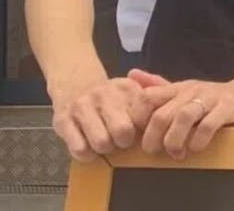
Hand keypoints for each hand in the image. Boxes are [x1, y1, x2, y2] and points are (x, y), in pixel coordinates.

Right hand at [50, 73, 167, 161]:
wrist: (75, 82)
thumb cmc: (111, 97)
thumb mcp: (133, 92)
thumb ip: (152, 105)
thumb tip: (166, 125)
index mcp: (126, 88)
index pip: (144, 117)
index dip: (145, 131)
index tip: (141, 133)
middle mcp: (103, 95)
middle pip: (123, 131)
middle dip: (124, 142)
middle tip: (120, 141)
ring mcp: (82, 106)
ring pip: (101, 142)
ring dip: (104, 149)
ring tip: (104, 143)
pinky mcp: (63, 120)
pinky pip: (79, 148)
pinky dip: (86, 154)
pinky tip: (88, 147)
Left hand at [129, 69, 233, 159]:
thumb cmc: (211, 98)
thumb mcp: (183, 91)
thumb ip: (158, 87)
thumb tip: (131, 75)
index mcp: (177, 88)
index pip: (146, 97)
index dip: (137, 119)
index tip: (139, 136)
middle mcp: (191, 91)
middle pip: (162, 115)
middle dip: (154, 139)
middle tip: (155, 152)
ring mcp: (211, 98)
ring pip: (183, 118)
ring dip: (175, 141)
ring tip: (177, 153)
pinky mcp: (228, 107)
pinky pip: (208, 125)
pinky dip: (198, 140)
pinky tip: (197, 148)